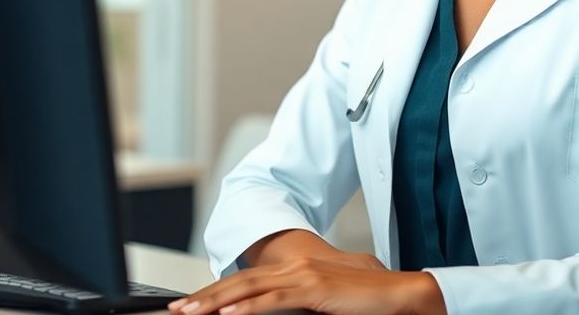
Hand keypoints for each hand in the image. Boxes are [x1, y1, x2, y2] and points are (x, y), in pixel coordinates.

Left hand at [166, 257, 444, 314]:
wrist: (402, 294)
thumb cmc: (368, 301)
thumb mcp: (325, 301)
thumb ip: (300, 303)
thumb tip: (279, 311)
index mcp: (295, 270)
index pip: (247, 280)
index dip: (216, 291)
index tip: (191, 304)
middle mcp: (295, 268)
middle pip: (240, 282)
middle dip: (205, 296)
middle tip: (176, 308)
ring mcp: (303, 276)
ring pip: (249, 288)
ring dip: (216, 301)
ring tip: (190, 311)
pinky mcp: (314, 289)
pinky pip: (274, 300)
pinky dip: (249, 306)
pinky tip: (229, 313)